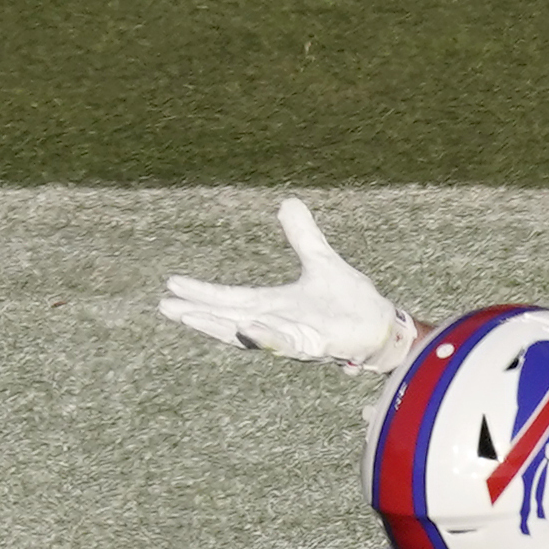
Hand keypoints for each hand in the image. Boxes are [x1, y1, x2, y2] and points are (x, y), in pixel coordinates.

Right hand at [159, 198, 423, 377]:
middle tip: (166, 307)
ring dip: (220, 327)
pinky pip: (286, 344)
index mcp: (272, 305)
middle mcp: (276, 325)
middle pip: (227, 320)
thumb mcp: (321, 260)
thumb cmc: (350, 302)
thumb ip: (302, 236)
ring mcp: (293, 338)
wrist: (382, 326)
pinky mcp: (315, 347)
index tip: (171, 285)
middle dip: (197, 315)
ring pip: (249, 336)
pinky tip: (247, 326)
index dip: (201, 293)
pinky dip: (266, 337)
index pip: (229, 299)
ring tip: (193, 316)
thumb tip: (287, 202)